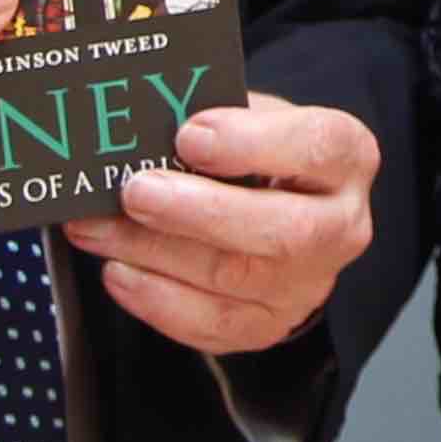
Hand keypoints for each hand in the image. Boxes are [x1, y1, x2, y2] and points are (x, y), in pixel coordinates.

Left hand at [61, 89, 377, 356]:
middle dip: (199, 212)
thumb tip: (142, 122)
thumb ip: (210, 115)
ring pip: (235, 280)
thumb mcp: (247, 115)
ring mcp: (309, 284)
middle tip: (135, 191)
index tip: (189, 134)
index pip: (317, 148)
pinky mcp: (269, 324)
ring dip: (154, 253)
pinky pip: (213, 326)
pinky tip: (118, 271)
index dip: (253, 143)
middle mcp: (340, 226)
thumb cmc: (255, 150)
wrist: (274, 205)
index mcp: (345, 157)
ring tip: (94, 227)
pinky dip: (156, 300)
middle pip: (284, 232)